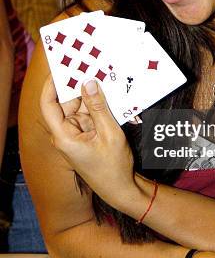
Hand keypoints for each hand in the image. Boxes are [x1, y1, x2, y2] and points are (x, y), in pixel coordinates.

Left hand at [40, 75, 135, 210]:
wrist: (121, 189)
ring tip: (106, 80)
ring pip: (81, 107)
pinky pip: (91, 115)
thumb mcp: (109, 134)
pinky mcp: (87, 135)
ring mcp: (77, 134)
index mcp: (64, 136)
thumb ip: (99, 107)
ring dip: (93, 96)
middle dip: (78, 87)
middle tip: (91, 68)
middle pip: (67, 103)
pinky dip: (100, 107)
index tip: (61, 68)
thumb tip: (89, 83)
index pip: (49, 105)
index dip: (51, 85)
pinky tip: (111, 97)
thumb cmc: (112, 168)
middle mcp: (67, 134)